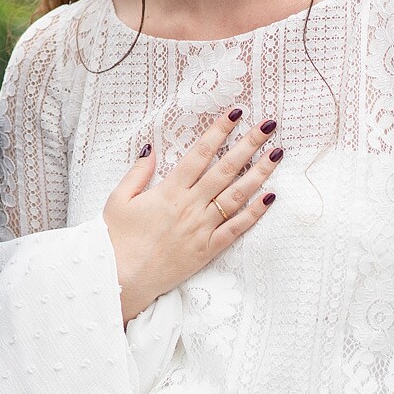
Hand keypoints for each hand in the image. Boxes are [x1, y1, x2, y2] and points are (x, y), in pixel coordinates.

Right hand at [103, 109, 283, 322]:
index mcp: (168, 191)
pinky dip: (254, 213)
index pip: (199, 154)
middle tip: (268, 126)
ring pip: (236, 196)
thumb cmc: (116, 239)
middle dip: (248, 145)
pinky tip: (270, 197)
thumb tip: (151, 148)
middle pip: (225, 169)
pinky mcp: (207, 249)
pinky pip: (236, 229)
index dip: (219, 132)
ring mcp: (201, 228)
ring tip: (277, 155)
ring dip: (259, 173)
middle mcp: (190, 206)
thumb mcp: (118, 199)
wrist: (121, 278)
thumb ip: (137, 173)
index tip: (235, 114)